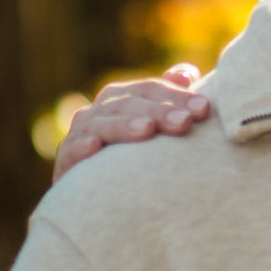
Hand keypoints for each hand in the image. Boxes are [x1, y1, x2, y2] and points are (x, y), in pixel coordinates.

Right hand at [52, 63, 210, 182]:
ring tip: (147, 129)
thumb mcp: (151, 125)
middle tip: (184, 122)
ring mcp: (81, 133)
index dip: (178, 96)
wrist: (93, 198)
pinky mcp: (66, 160)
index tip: (204, 109)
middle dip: (159, 112)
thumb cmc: (132, 155)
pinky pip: (72, 151)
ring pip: (103, 124)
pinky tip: (94, 147)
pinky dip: (82, 147)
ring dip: (125, 126)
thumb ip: (168, 99)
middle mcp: (101, 110)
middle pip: (130, 104)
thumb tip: (186, 72)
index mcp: (123, 98)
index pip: (151, 89)